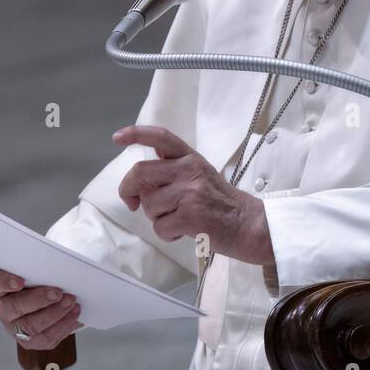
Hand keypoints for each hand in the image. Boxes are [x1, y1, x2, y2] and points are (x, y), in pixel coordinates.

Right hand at [0, 269, 80, 349]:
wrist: (44, 302)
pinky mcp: (30, 341)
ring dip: (55, 315)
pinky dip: (63, 327)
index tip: (19, 282)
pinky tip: (73, 315)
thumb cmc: (37, 283)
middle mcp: (3, 310)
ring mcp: (14, 328)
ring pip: (31, 327)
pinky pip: (45, 339)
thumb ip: (38, 268)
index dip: (6, 282)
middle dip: (40, 300)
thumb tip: (56, 267)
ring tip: (71, 303)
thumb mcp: (33, 272)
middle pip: (15, 308)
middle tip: (58, 293)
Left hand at [113, 125, 272, 265]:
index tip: (117, 138)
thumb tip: (140, 182)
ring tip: (179, 220)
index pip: (161, 137)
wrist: (251, 225)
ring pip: (149, 205)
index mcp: (191, 158)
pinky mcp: (191, 215)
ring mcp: (190, 192)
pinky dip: (168, 235)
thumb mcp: (201, 177)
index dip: (136, 134)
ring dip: (157, 218)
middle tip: (132, 202)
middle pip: (140, 172)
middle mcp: (190, 170)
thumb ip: (173, 173)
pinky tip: (186, 232)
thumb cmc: (224, 204)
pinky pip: (160, 227)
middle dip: (127, 190)